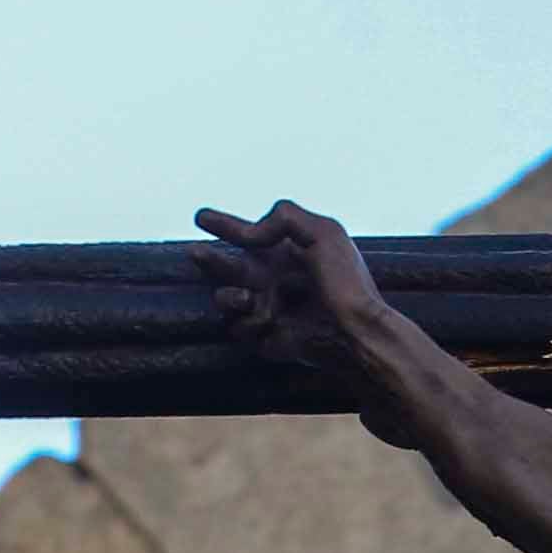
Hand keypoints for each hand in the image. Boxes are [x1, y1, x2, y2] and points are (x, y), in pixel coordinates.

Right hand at [187, 198, 383, 374]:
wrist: (355, 330)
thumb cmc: (345, 282)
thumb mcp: (324, 232)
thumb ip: (285, 216)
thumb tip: (250, 234)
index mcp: (285, 252)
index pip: (247, 236)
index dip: (224, 225)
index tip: (201, 216)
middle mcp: (272, 279)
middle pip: (227, 266)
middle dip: (211, 260)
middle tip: (196, 252)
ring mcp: (266, 308)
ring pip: (225, 299)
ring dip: (229, 296)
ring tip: (246, 296)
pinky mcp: (265, 336)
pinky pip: (238, 327)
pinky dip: (249, 322)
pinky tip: (269, 321)